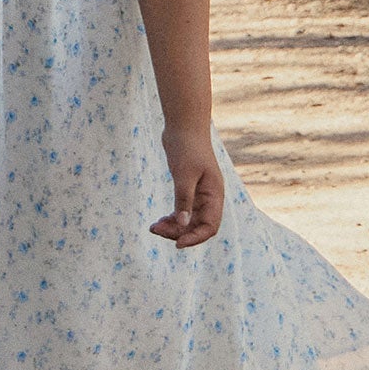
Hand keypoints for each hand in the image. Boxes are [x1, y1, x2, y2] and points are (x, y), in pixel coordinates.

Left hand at [151, 124, 224, 247]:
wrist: (183, 125)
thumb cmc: (187, 147)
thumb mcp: (184, 174)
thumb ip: (183, 199)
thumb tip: (182, 224)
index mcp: (214, 195)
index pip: (210, 226)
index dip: (195, 238)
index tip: (177, 243)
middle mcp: (209, 197)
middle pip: (197, 226)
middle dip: (178, 232)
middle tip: (156, 230)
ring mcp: (199, 194)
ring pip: (188, 220)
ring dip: (173, 227)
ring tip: (154, 227)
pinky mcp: (188, 189)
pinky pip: (182, 211)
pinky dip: (172, 218)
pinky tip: (159, 221)